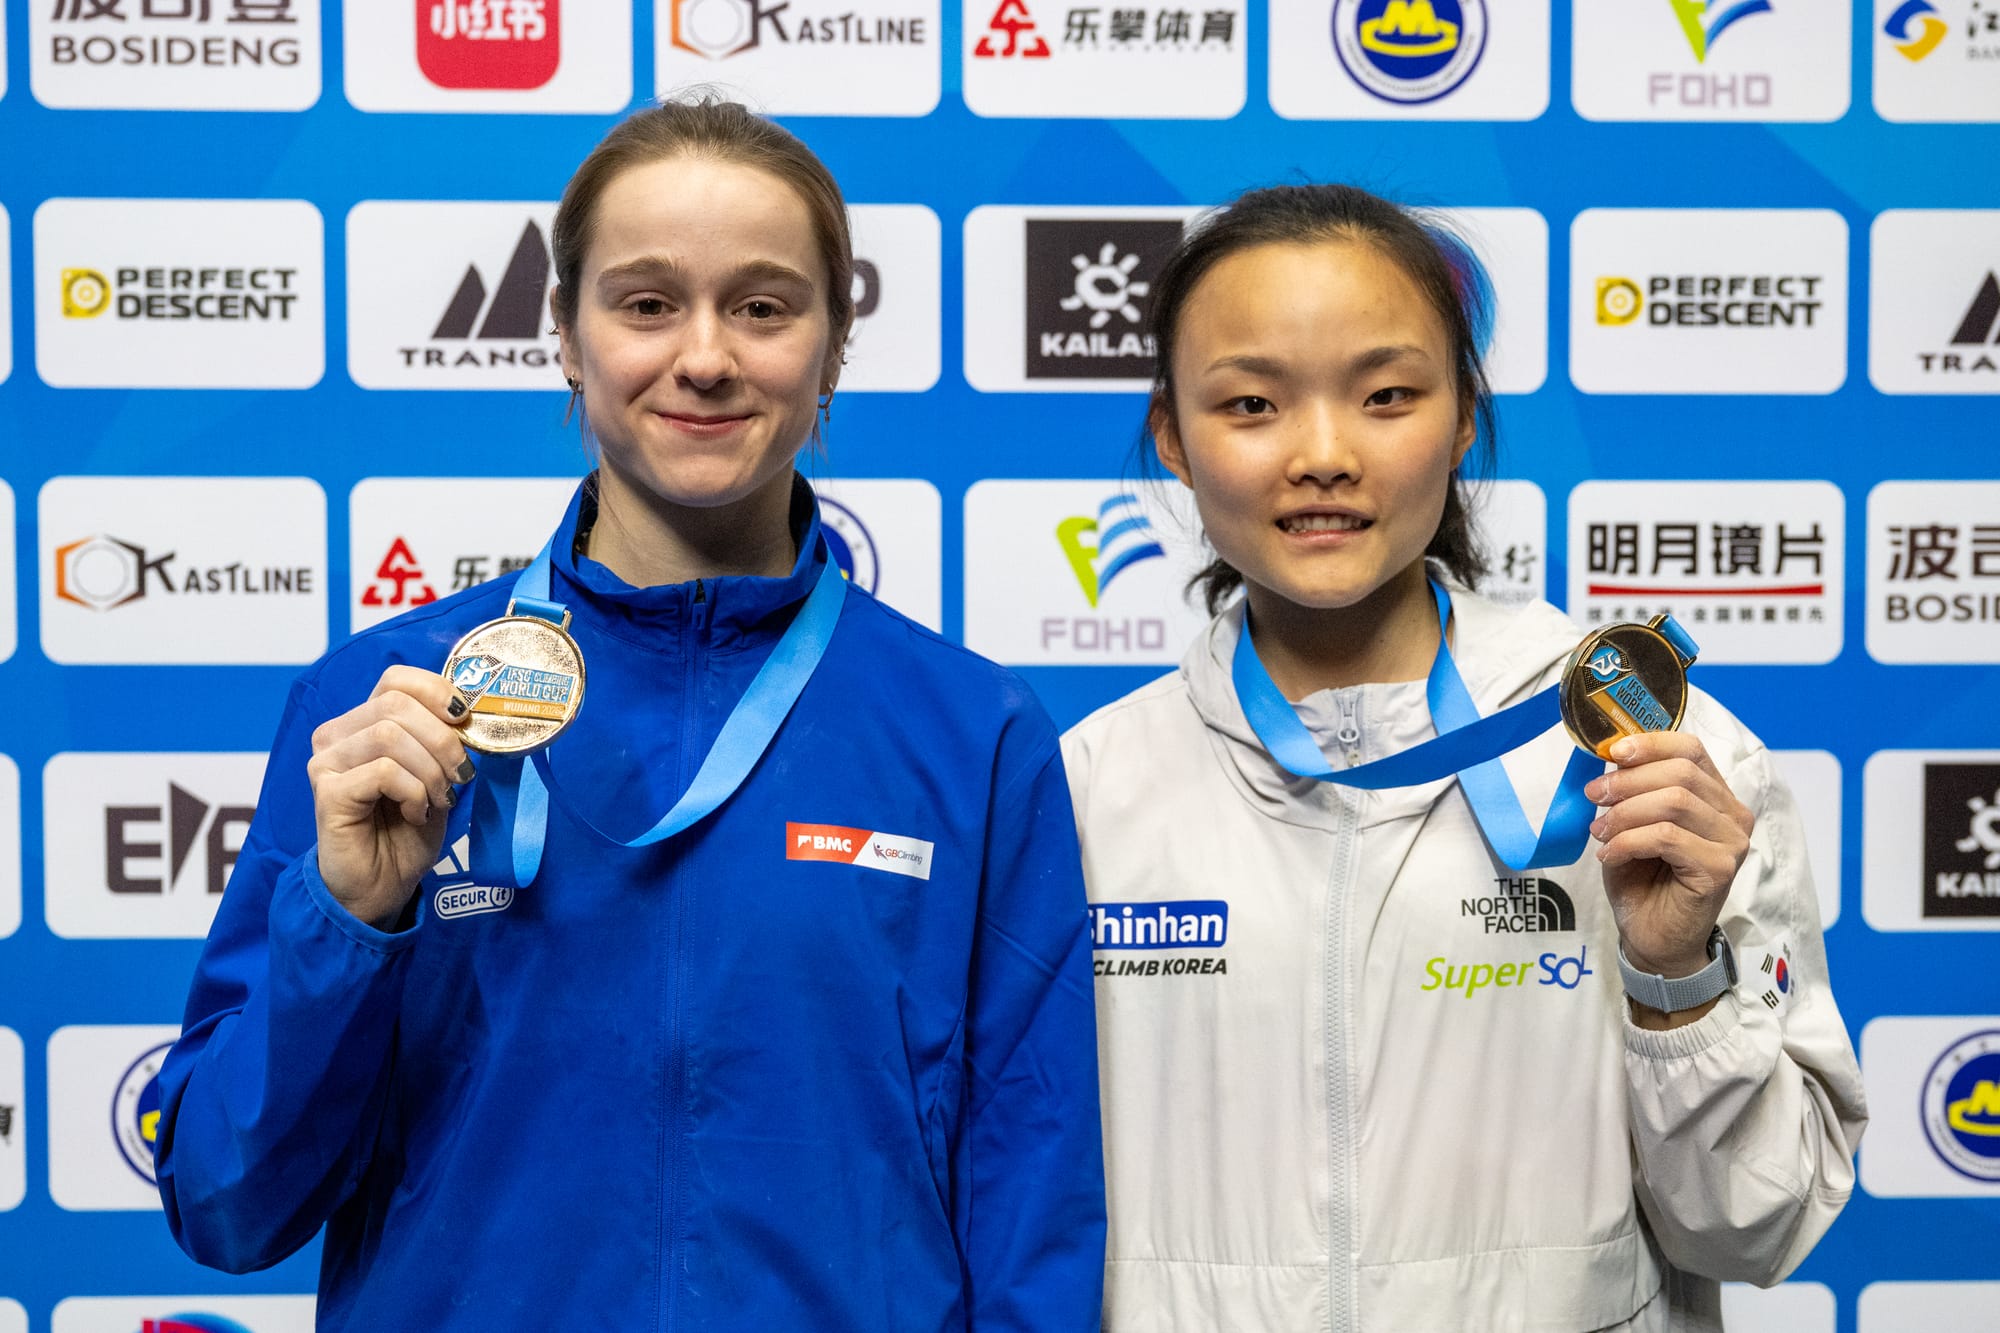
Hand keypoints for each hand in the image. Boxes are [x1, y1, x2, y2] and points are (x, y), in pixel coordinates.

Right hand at [307, 666, 473, 929]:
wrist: (382, 884)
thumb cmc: (407, 829)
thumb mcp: (435, 774)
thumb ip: (442, 738)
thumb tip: (469, 710)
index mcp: (361, 723)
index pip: (395, 679)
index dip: (436, 691)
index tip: (463, 719)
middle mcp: (336, 735)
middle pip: (397, 705)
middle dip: (442, 740)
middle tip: (459, 776)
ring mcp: (326, 762)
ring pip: (390, 736)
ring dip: (430, 770)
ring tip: (437, 799)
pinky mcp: (328, 792)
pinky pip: (384, 772)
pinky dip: (414, 792)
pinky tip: (416, 813)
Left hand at [1584, 731, 1752, 980]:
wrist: (1653, 936)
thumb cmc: (1643, 878)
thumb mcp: (1631, 823)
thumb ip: (1632, 790)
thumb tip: (1612, 755)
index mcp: (1715, 795)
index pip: (1691, 749)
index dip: (1651, 744)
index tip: (1612, 752)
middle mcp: (1732, 815)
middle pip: (1680, 773)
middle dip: (1628, 781)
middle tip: (1593, 795)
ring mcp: (1732, 842)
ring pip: (1674, 802)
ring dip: (1625, 813)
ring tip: (1599, 831)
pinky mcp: (1721, 869)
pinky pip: (1667, 837)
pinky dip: (1628, 841)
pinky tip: (1609, 855)